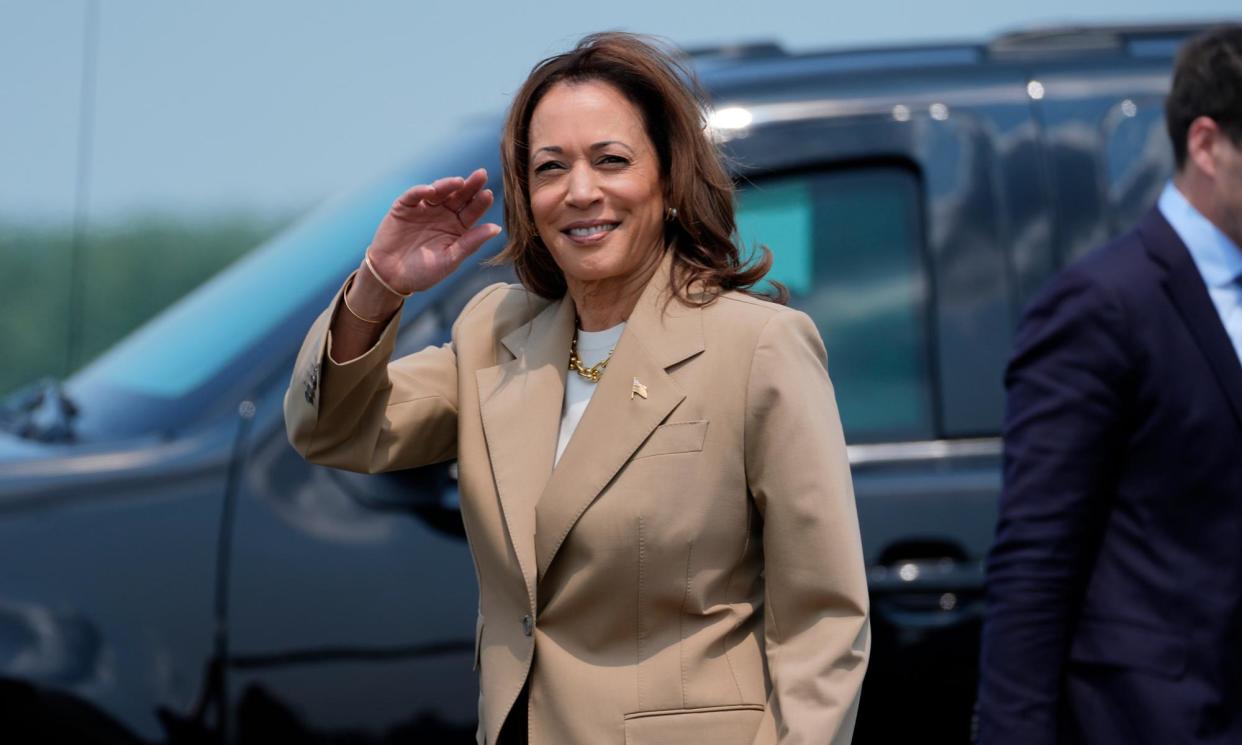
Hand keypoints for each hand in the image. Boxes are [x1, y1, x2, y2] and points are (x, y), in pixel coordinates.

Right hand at [366, 168, 501, 293]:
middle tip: (481, 175)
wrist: (391, 278)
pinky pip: (413, 196)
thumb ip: (470, 243)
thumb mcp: (450, 260)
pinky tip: (431, 190)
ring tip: (459, 182)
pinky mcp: (404, 208)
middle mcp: (443, 215)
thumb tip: (496, 228)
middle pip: (458, 196)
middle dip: (470, 186)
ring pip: (438, 192)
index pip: (472, 211)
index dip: (480, 203)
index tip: (488, 194)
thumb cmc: (423, 272)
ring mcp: (424, 209)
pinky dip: (421, 191)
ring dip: (448, 185)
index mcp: (457, 228)